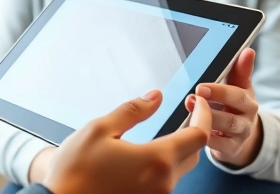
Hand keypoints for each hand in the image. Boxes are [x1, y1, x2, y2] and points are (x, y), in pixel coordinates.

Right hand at [42, 90, 211, 193]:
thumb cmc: (76, 169)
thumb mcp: (100, 129)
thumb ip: (133, 111)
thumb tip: (156, 97)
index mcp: (156, 159)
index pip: (198, 135)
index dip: (204, 115)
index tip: (197, 102)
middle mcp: (163, 182)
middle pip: (194, 153)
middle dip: (193, 131)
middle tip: (186, 112)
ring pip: (180, 169)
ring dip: (178, 149)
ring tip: (165, 133)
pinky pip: (165, 181)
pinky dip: (164, 165)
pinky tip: (147, 155)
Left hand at [185, 48, 261, 167]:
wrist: (239, 134)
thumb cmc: (233, 104)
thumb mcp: (238, 86)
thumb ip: (240, 70)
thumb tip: (248, 50)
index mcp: (248, 101)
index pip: (237, 95)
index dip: (219, 91)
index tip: (200, 87)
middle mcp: (247, 120)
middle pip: (231, 117)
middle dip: (209, 109)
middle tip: (191, 99)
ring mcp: (240, 136)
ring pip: (224, 132)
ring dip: (205, 122)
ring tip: (189, 113)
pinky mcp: (231, 149)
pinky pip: (218, 146)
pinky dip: (205, 139)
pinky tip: (191, 131)